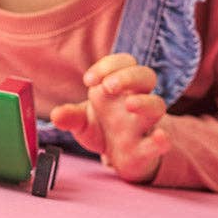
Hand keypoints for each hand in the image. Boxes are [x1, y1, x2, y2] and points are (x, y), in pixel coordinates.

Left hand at [50, 53, 169, 182]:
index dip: (109, 65)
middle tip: (109, 85)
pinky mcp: (148, 147)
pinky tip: (160, 137)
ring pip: (157, 105)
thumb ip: (70, 116)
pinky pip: (162, 141)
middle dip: (128, 76)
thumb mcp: (82, 121)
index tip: (88, 80)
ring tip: (130, 104)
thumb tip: (55, 115)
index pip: (124, 62)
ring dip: (144, 102)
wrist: (117, 155)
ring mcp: (145, 123)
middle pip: (145, 76)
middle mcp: (136, 99)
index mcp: (120, 87)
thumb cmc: (102, 128)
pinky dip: (162, 140)